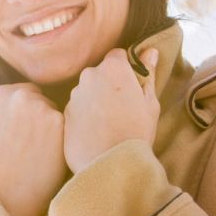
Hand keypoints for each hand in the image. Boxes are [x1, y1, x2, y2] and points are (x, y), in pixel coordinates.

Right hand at [0, 83, 69, 215]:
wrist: (9, 193)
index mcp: (0, 94)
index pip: (25, 92)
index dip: (27, 112)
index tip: (26, 129)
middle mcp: (19, 95)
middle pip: (42, 99)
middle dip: (40, 116)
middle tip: (36, 141)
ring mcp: (40, 107)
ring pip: (55, 112)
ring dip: (53, 127)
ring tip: (43, 151)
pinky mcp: (58, 122)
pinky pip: (67, 126)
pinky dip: (63, 139)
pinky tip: (53, 154)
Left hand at [63, 47, 160, 174]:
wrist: (111, 164)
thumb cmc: (136, 132)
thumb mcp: (150, 102)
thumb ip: (148, 74)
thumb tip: (151, 51)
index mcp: (113, 68)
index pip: (118, 56)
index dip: (126, 69)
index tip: (131, 84)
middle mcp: (89, 76)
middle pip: (100, 73)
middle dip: (109, 84)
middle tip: (122, 107)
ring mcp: (74, 95)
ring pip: (87, 90)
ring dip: (96, 99)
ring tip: (109, 123)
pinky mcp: (64, 113)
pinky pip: (77, 108)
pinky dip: (85, 115)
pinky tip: (96, 132)